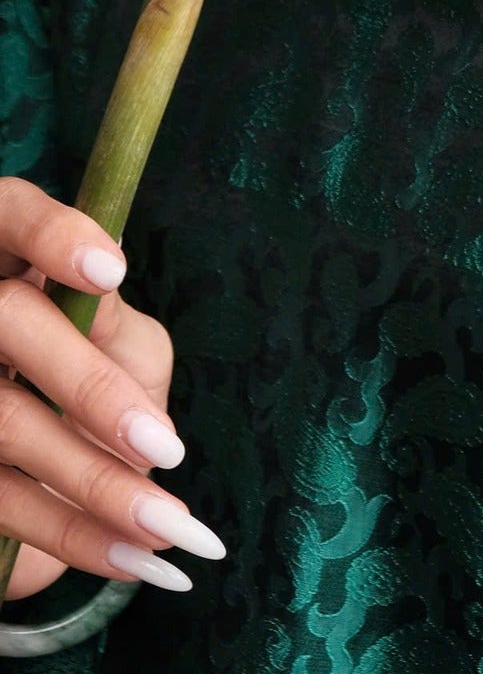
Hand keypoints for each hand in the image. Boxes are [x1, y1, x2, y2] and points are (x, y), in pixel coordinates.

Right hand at [0, 179, 224, 600]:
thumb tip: (147, 415)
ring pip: (1, 427)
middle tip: (167, 449)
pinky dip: (74, 537)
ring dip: (92, 486)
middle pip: (11, 327)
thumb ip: (123, 343)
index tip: (115, 272)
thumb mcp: (111, 331)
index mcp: (2, 249)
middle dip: (90, 391)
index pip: (11, 215)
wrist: (22, 410)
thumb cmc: (79, 349)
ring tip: (173, 530)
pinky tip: (136, 561)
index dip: (56, 240)